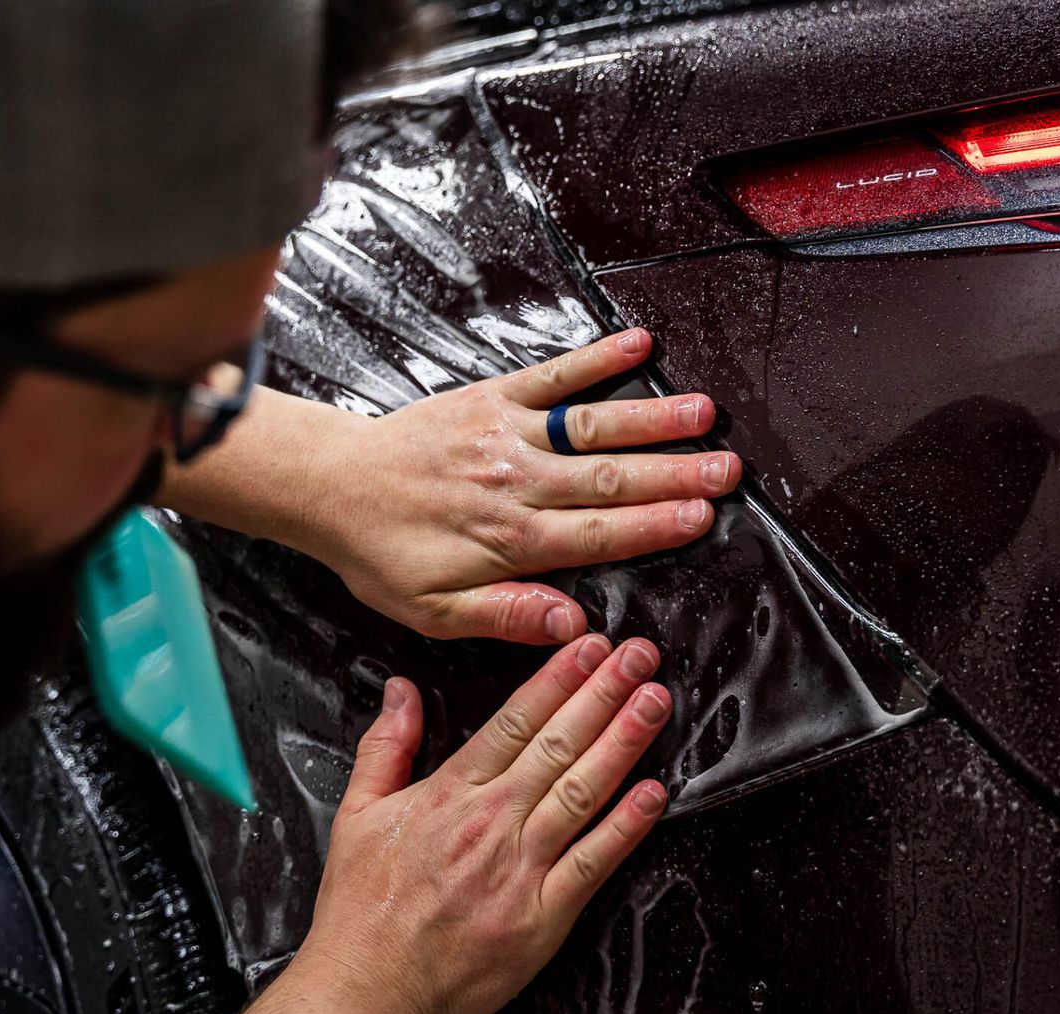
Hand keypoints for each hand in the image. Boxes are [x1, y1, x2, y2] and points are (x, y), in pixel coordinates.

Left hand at [157, 328, 742, 643]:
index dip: (656, 524)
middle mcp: (518, 482)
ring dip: (652, 418)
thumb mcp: (435, 613)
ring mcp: (508, 433)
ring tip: (704, 412)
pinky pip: (551, 375)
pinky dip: (596, 357)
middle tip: (729, 468)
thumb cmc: (385, 555)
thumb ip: (508, 617)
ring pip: (591, 425)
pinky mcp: (492, 397)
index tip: (704, 517)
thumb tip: (576, 623)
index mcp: (511, 541)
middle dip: (676, 473)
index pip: (600, 534)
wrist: (331, 488)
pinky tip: (639, 344)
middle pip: (610, 478)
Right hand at [189, 635, 669, 1013]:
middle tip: (641, 655)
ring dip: (624, 742)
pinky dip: (627, 826)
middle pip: (559, 745)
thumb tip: (401, 690)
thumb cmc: (361, 911)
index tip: (591, 644)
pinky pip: (593, 862)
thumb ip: (386, 747)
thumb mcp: (356, 815)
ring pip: (583, 791)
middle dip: (605, 693)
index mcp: (450, 794)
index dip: (559, 678)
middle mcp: (492, 823)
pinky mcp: (543, 916)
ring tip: (656, 701)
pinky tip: (655, 793)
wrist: (369, 992)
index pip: (515, 721)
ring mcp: (521, 868)